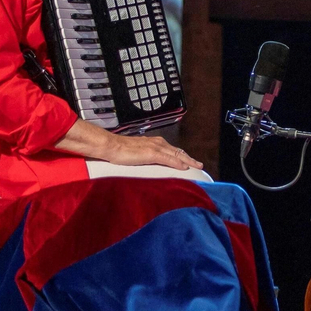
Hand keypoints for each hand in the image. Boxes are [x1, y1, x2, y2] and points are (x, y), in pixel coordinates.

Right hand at [56, 118, 202, 170]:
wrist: (111, 146)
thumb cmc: (119, 150)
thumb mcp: (136, 154)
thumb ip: (144, 157)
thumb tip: (148, 164)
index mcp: (154, 143)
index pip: (172, 150)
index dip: (182, 156)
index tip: (189, 161)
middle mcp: (157, 143)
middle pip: (178, 151)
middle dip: (189, 158)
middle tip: (199, 165)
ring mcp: (155, 147)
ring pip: (176, 154)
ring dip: (188, 161)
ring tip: (197, 167)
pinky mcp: (151, 153)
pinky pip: (168, 159)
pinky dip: (178, 163)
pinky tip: (184, 168)